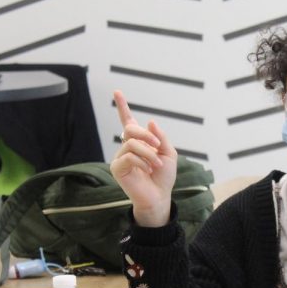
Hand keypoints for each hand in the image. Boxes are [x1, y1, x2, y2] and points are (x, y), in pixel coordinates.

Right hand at [110, 90, 176, 226]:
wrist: (160, 196)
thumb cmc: (163, 177)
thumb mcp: (169, 154)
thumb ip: (161, 137)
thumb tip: (149, 122)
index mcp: (139, 142)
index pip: (128, 121)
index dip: (122, 107)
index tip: (117, 91)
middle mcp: (127, 147)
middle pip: (130, 129)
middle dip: (146, 135)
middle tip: (159, 146)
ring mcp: (121, 157)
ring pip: (132, 143)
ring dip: (149, 152)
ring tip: (156, 164)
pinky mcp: (117, 168)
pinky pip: (128, 156)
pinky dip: (142, 161)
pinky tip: (147, 170)